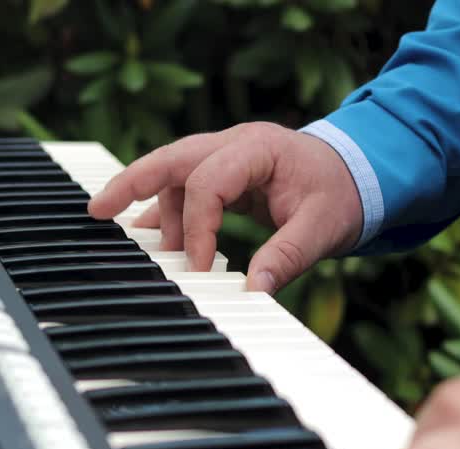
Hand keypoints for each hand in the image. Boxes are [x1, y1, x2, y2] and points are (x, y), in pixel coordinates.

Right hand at [87, 122, 364, 293]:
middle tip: (97, 210)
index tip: (196, 267)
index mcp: (258, 148)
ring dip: (156, 208)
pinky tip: (147, 232)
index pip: (209, 182)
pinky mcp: (226, 173)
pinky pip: (186, 185)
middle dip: (132, 182)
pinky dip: (166, 207)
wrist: (362, 175)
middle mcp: (235, 144)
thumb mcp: (322, 229)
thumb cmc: (343, 195)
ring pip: (174, 172)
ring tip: (150, 248)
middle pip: (172, 158)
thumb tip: (254, 293)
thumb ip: (286, 259)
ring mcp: (228, 155)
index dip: (196, 227)